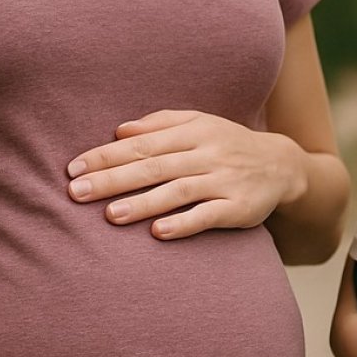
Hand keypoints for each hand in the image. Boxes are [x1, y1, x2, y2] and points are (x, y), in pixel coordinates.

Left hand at [65, 110, 306, 238]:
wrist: (282, 165)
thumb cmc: (228, 144)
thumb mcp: (199, 123)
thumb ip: (159, 124)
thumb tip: (119, 130)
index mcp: (193, 131)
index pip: (142, 143)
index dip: (106, 155)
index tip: (74, 168)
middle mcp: (207, 153)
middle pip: (154, 166)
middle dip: (113, 179)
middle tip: (77, 192)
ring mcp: (224, 180)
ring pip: (179, 190)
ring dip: (144, 203)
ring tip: (110, 215)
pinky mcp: (239, 207)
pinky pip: (209, 215)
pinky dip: (184, 223)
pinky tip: (158, 233)